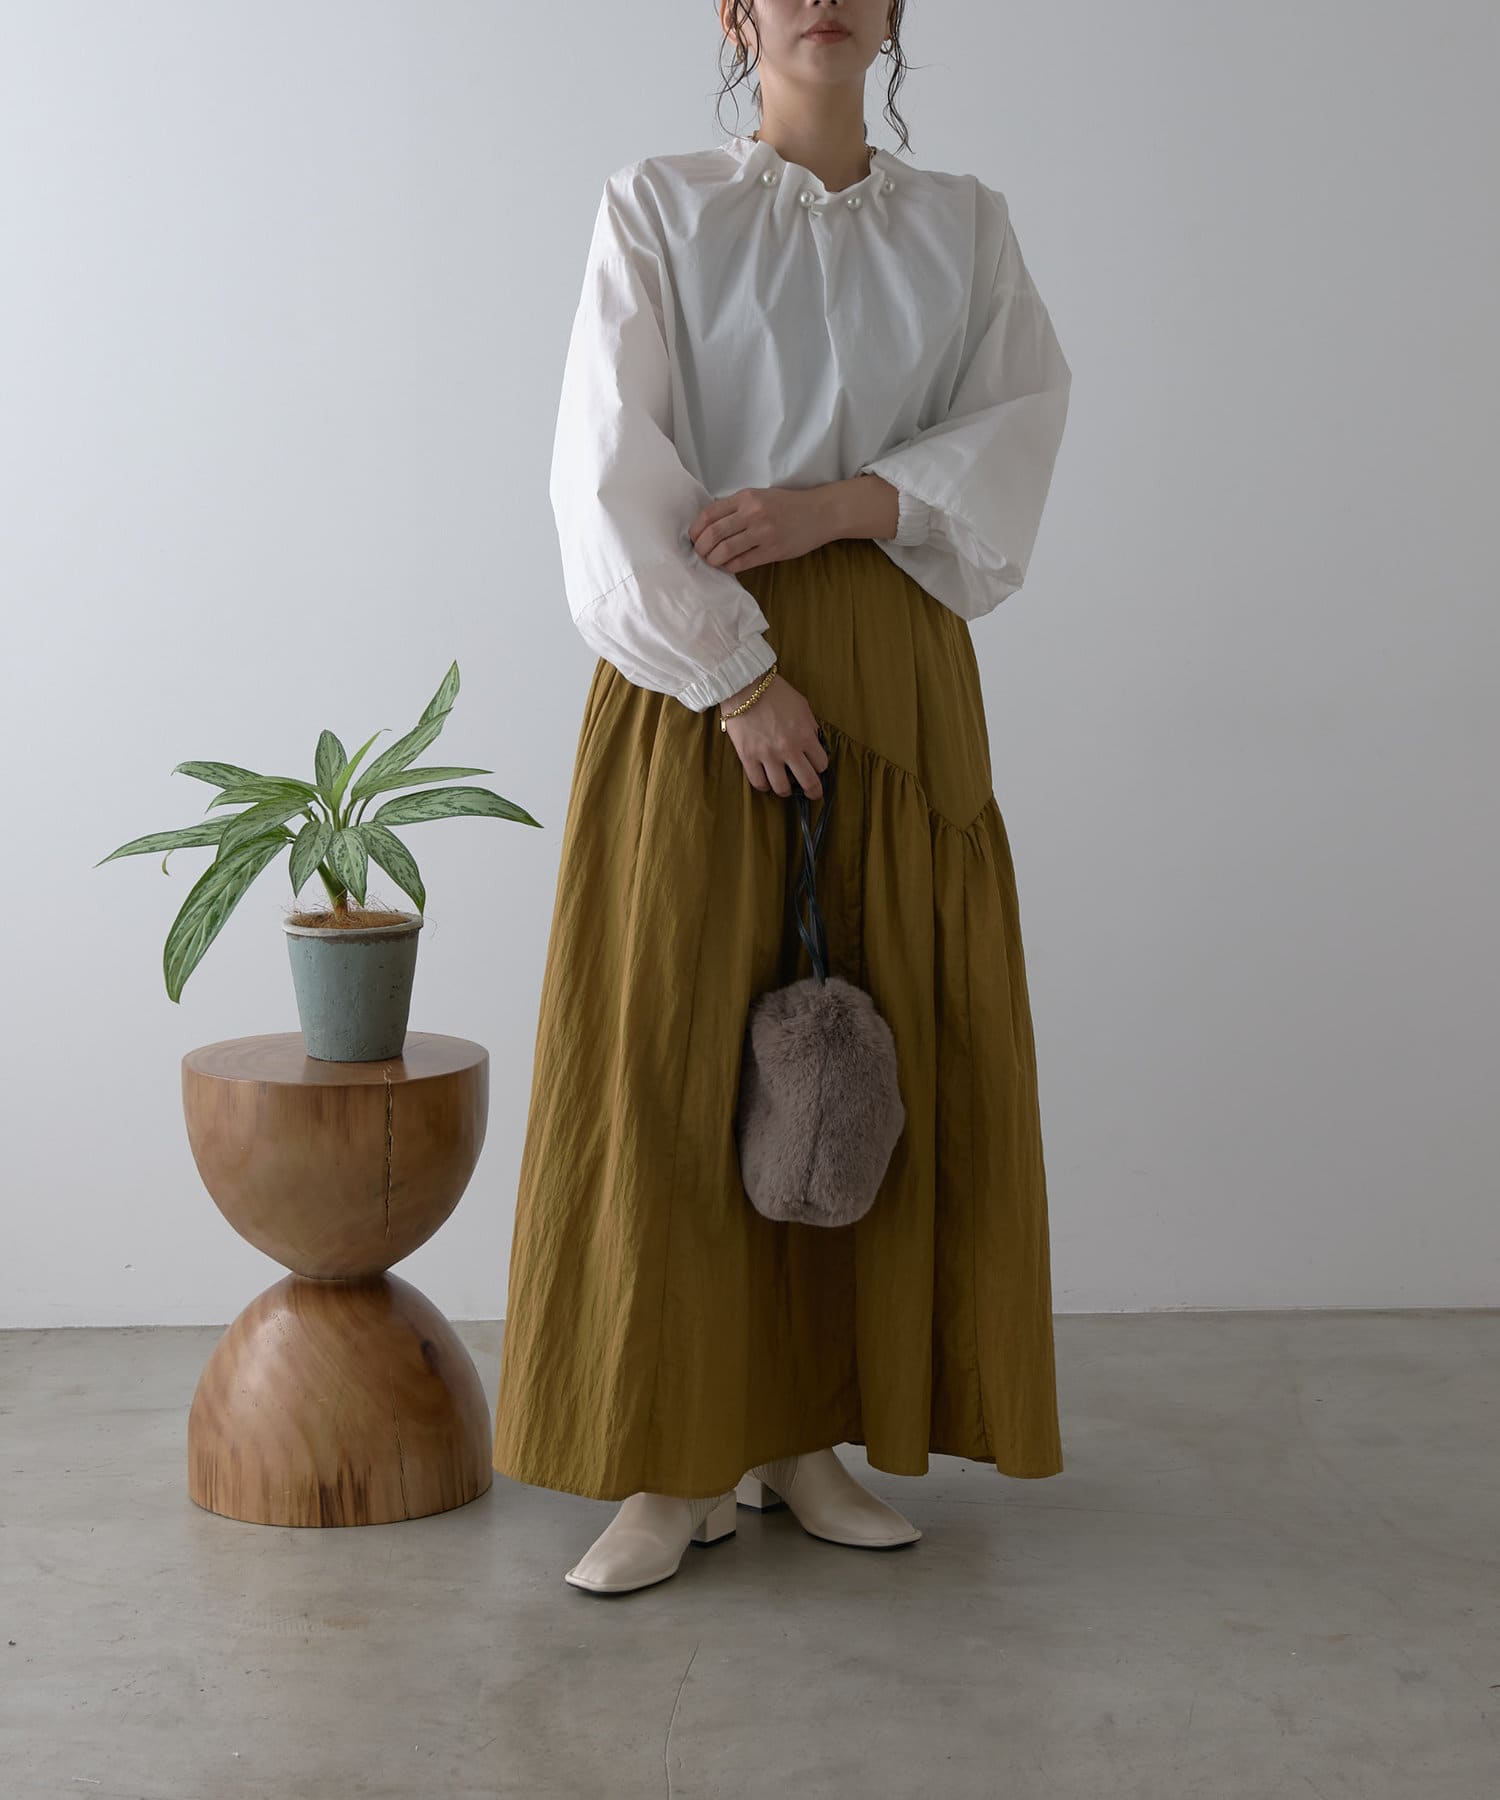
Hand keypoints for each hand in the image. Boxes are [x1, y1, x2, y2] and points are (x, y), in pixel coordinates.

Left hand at [689, 485, 830, 573]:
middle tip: (700, 553)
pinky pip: (742, 562)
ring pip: (725, 550)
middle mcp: (753, 513)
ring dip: (713, 559)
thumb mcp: (760, 496)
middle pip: (714, 533)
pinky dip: (729, 566)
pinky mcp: (773, 550)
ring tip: (712, 561)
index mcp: (746, 497)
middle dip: (701, 547)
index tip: (693, 537)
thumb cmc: (787, 505)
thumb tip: (709, 525)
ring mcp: (763, 533)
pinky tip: (728, 566)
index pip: (710, 513)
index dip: (696, 529)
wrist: (820, 512)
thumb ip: (737, 507)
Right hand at [719, 671, 829, 798]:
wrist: (745, 686)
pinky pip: (758, 783)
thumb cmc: (775, 693)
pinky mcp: (748, 757)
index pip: (822, 764)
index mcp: (805, 735)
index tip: (817, 767)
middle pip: (808, 782)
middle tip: (813, 793)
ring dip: (786, 790)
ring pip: (782, 788)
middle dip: (813, 791)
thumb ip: (810, 727)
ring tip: (785, 786)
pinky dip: (764, 785)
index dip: (821, 767)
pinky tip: (766, 780)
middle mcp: (788, 749)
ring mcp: (767, 755)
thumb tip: (814, 743)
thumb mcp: (802, 706)